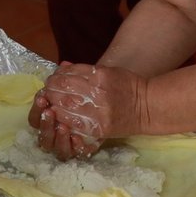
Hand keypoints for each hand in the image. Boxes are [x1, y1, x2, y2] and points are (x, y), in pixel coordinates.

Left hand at [30, 63, 147, 160]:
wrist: (148, 108)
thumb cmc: (128, 86)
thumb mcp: (108, 71)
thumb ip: (83, 70)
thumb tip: (61, 68)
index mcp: (100, 76)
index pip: (68, 75)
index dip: (55, 78)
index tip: (52, 79)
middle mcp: (97, 94)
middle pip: (63, 91)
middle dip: (51, 90)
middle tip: (47, 91)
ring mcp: (98, 113)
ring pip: (65, 108)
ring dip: (54, 105)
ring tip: (50, 103)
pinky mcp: (99, 129)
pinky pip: (75, 124)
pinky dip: (63, 119)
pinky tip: (59, 116)